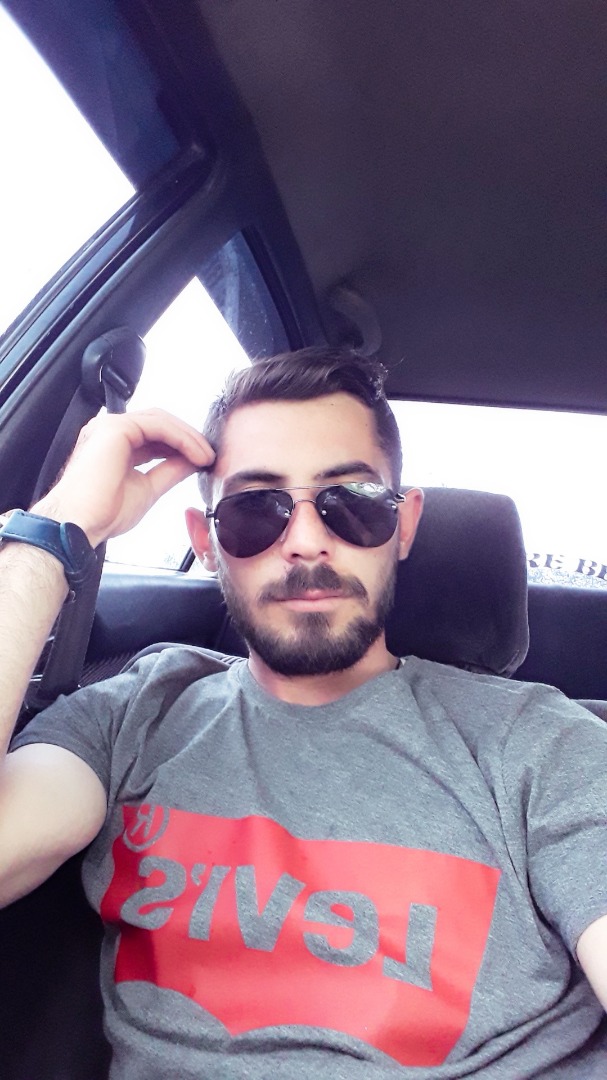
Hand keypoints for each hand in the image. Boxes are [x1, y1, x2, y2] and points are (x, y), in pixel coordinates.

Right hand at [32, 409, 213, 546]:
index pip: (156, 436)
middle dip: (189, 438)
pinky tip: (197, 455)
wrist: (80, 524)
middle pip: (160, 424)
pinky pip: (159, 426)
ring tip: (207, 457)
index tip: (204, 461)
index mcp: (115, 445)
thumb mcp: (148, 489)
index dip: (182, 445)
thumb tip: (193, 461)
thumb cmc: (103, 514)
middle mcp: (111, 431)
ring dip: (189, 438)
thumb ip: (169, 471)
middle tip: (210, 456)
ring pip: (162, 421)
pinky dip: (182, 438)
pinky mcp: (116, 428)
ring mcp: (111, 426)